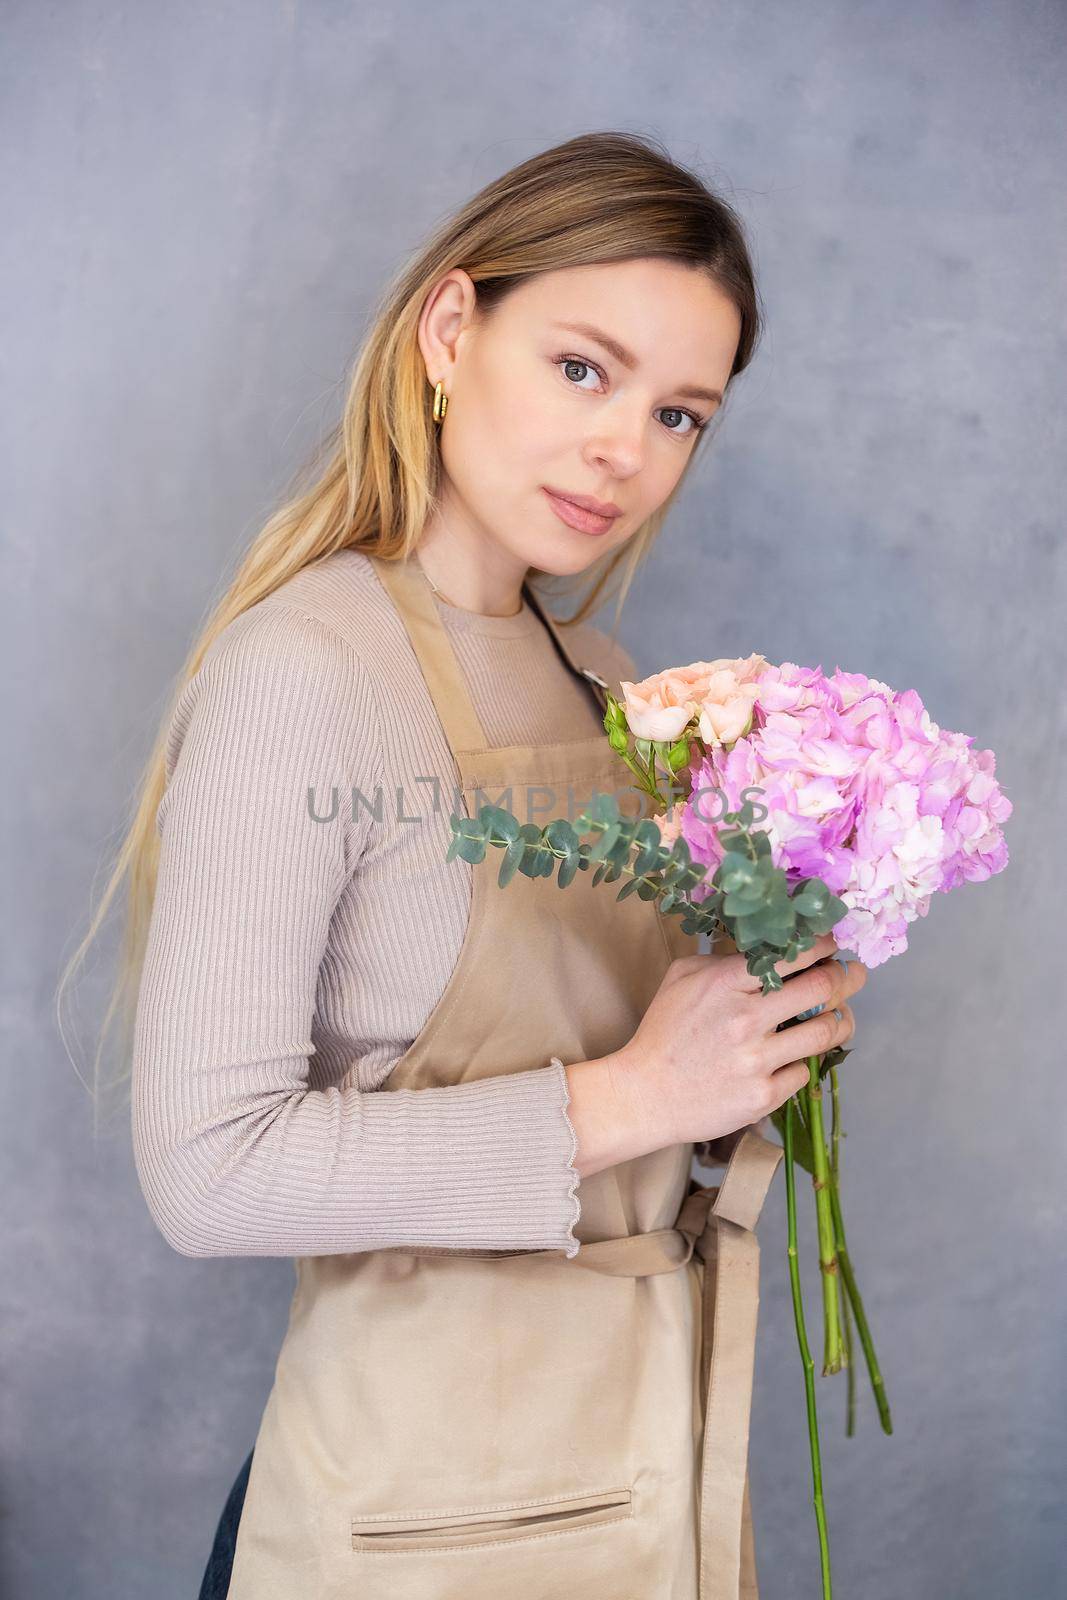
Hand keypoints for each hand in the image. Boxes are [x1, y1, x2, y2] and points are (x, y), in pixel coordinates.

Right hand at [607, 931, 867, 1153]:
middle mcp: (746, 1019)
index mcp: (726, 983)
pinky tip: (793, 1058)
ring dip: (842, 1020)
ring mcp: (758, 1060)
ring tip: (842, 1015)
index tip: (832, 945)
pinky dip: (802, 1062)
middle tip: (854, 974)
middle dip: (847, 976)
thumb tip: (763, 946)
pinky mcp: (765, 1095)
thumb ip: (722, 959)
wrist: (646, 1095)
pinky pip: (805, 1071)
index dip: (822, 946)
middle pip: (823, 988)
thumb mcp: (681, 979)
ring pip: (826, 1031)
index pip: (791, 954)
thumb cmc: (663, 1032)